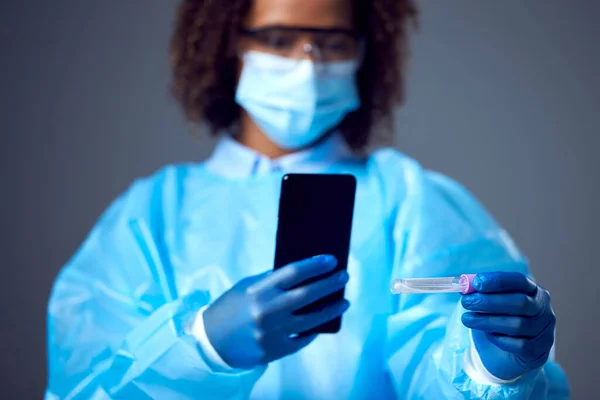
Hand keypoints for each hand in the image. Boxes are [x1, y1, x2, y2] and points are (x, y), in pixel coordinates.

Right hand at [203, 255, 349, 369]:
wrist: (212, 341)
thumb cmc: (231, 308)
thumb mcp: (246, 287)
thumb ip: (270, 280)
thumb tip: (302, 273)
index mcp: (259, 290)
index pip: (293, 272)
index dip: (315, 265)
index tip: (332, 260)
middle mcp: (267, 310)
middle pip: (308, 294)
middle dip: (330, 284)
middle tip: (344, 276)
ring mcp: (272, 332)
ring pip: (312, 320)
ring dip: (331, 309)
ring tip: (343, 302)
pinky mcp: (274, 351)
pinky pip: (302, 340)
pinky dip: (313, 331)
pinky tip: (321, 324)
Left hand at [461, 272, 555, 379]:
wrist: (506, 356)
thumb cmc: (499, 321)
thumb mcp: (491, 304)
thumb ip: (481, 293)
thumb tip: (464, 285)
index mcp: (534, 292)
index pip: (520, 281)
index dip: (498, 280)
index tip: (476, 282)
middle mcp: (544, 310)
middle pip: (520, 302)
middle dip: (489, 301)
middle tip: (466, 302)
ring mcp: (544, 332)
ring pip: (517, 325)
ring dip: (487, 321)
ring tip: (467, 319)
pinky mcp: (538, 352)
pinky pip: (519, 345)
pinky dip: (499, 339)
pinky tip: (488, 335)